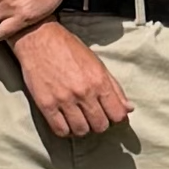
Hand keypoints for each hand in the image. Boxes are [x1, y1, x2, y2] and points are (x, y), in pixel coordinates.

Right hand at [16, 20, 131, 138]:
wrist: (39, 38)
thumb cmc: (69, 49)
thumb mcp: (97, 64)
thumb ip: (114, 88)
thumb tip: (129, 108)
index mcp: (99, 81)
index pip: (117, 115)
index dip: (115, 117)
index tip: (109, 114)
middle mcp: (84, 92)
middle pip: (100, 126)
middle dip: (99, 124)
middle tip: (92, 116)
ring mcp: (64, 99)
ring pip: (81, 130)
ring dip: (82, 128)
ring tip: (78, 118)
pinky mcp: (46, 104)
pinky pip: (60, 130)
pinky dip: (65, 130)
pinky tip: (65, 121)